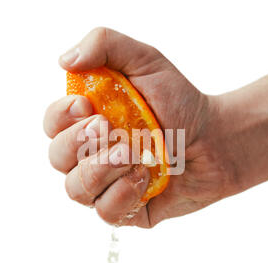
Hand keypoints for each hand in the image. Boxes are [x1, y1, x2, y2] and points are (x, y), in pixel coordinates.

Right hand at [44, 28, 237, 227]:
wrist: (215, 140)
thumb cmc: (179, 101)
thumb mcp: (146, 61)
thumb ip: (105, 45)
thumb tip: (65, 61)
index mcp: (88, 121)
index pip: (53, 124)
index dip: (61, 117)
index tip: (88, 105)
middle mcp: (91, 154)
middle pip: (57, 158)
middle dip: (79, 143)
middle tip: (110, 127)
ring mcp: (106, 184)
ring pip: (76, 189)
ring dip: (102, 169)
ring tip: (135, 152)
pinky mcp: (125, 209)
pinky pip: (105, 212)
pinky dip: (123, 194)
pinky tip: (146, 176)